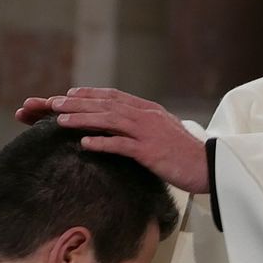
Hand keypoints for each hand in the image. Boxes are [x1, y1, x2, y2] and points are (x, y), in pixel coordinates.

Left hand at [20, 88, 209, 193]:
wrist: (210, 167)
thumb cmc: (185, 154)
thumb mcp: (163, 132)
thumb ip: (143, 125)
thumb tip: (123, 126)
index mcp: (149, 110)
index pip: (114, 97)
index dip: (89, 94)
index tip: (68, 94)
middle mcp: (147, 116)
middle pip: (106, 105)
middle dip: (77, 103)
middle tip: (52, 103)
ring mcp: (149, 133)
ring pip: (110, 120)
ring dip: (83, 118)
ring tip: (59, 119)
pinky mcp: (151, 152)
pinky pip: (122, 145)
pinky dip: (102, 143)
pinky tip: (84, 144)